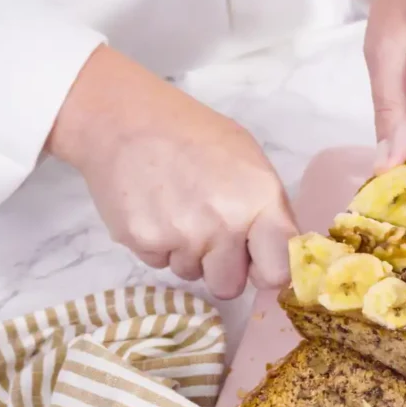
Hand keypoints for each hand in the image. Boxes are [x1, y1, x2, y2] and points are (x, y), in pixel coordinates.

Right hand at [47, 45, 297, 298]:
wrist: (125, 119)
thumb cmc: (196, 136)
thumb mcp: (250, 162)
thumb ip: (269, 212)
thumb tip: (280, 257)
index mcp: (258, 202)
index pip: (278, 272)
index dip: (269, 273)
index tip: (260, 264)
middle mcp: (223, 225)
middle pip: (230, 287)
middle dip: (222, 268)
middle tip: (212, 236)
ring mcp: (181, 236)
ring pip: (192, 274)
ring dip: (187, 253)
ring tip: (178, 209)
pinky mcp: (142, 241)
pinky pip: (159, 262)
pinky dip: (158, 243)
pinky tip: (155, 208)